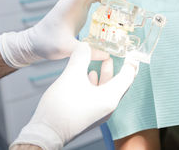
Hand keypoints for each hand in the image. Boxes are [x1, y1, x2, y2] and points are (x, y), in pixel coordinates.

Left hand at [0, 0, 124, 67]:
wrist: (34, 43)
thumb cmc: (46, 44)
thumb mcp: (66, 49)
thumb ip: (86, 52)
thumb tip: (107, 55)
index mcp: (69, 5)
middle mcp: (73, 2)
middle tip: (124, 3)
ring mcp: (75, 5)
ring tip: (121, 5)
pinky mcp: (77, 10)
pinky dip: (104, 1)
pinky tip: (112, 10)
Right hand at [10, 42, 137, 149]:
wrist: (46, 133)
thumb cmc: (61, 107)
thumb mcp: (72, 76)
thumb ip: (81, 57)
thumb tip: (85, 45)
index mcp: (110, 97)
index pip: (128, 76)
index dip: (130, 62)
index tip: (132, 51)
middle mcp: (109, 106)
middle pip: (120, 83)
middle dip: (119, 67)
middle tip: (120, 54)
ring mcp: (100, 112)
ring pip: (109, 88)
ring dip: (106, 74)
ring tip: (104, 60)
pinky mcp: (90, 114)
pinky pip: (100, 95)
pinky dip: (98, 83)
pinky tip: (89, 75)